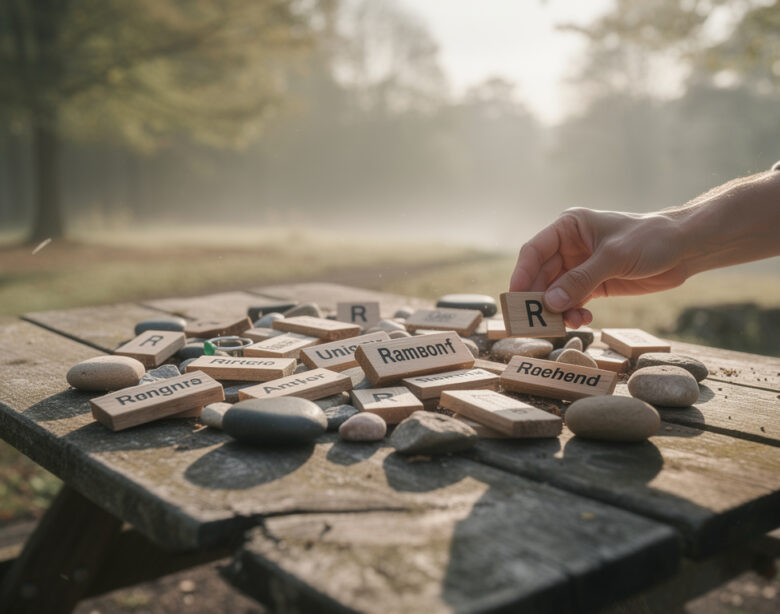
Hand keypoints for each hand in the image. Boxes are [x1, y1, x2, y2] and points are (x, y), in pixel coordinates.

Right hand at [509, 207, 688, 327]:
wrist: (685, 248)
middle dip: (539, 299)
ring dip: (558, 310)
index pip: (534, 251)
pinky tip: (583, 319)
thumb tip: (550, 303)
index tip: (515, 298)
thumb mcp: (614, 258)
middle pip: (541, 275)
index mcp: (568, 227)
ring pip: (555, 292)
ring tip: (568, 322)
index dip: (522, 274)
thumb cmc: (650, 239)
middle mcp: (569, 247)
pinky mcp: (593, 284)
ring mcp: (580, 267)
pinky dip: (573, 313)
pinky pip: (572, 301)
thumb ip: (580, 280)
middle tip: (537, 322)